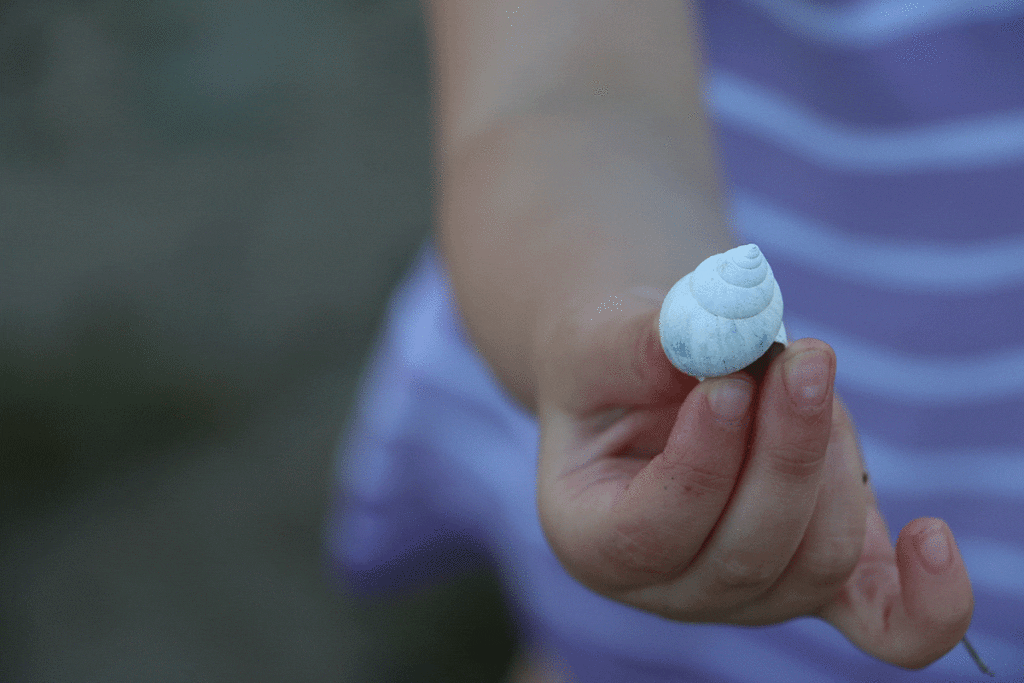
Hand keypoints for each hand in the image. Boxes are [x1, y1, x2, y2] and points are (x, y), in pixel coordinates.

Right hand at [532, 290, 973, 669]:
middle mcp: (671, 587)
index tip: (730, 382)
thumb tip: (722, 336)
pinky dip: (926, 598)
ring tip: (806, 373)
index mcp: (594, 539)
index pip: (650, 533)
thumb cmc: (613, 365)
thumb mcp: (600, 342)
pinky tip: (930, 537)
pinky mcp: (818, 583)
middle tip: (803, 359)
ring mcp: (749, 597)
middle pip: (748, 553)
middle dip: (788, 451)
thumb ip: (642, 342)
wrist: (646, 383)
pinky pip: (885, 626)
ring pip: (818, 558)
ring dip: (831, 456)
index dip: (701, 463)